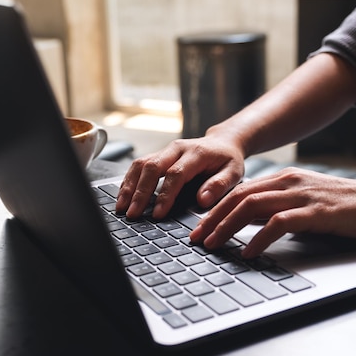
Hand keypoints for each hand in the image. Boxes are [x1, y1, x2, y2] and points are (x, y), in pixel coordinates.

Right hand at [116, 134, 245, 219]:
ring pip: (141, 164)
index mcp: (196, 153)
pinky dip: (129, 181)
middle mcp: (177, 149)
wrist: (223, 142)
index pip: (176, 174)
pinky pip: (139, 165)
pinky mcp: (158, 155)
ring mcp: (165, 150)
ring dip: (129, 186)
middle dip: (140, 192)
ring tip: (121, 207)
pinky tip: (123, 197)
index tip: (158, 214)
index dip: (165, 195)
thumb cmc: (228, 160)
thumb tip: (203, 200)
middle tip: (133, 213)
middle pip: (152, 167)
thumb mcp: (234, 173)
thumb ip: (220, 185)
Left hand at [190, 167, 355, 257]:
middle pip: (238, 198)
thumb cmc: (346, 206)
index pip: (239, 192)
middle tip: (194, 238)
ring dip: (226, 227)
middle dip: (211, 219)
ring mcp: (301, 195)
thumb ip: (279, 207)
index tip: (199, 227)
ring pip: (251, 207)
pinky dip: (258, 239)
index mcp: (284, 179)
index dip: (215, 210)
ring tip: (211, 245)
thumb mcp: (306, 202)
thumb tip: (251, 223)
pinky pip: (278, 224)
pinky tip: (247, 253)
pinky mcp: (316, 212)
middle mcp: (288, 183)